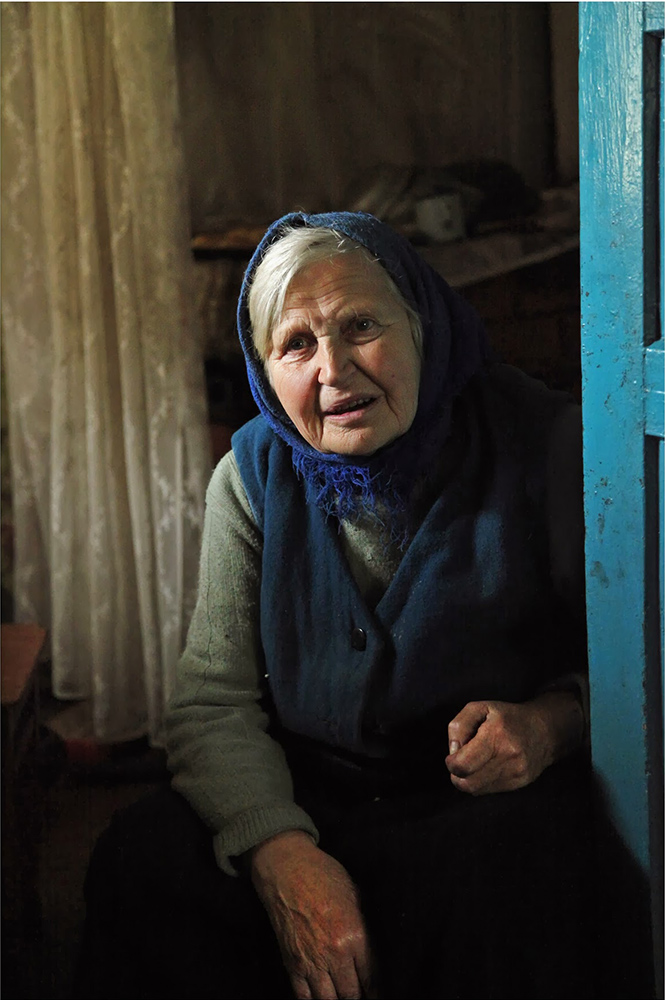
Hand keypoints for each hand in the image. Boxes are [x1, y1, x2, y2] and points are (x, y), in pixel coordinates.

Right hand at [250, 830, 375, 998]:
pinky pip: (303, 996)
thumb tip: (373, 946)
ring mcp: (311, 961)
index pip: (372, 977)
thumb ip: (364, 924)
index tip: (377, 993)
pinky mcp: (292, 962)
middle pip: (351, 995)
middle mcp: (334, 954)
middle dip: (358, 997)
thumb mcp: (355, 894)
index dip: (376, 990)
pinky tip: (321, 997)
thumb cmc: (322, 875)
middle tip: (360, 995)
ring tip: (342, 996)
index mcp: (355, 936)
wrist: (286, 868)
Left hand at [445, 691, 583, 794]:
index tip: (454, 754)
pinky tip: (487, 767)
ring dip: (468, 779)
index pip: (463, 765)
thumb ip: (459, 726)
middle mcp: (508, 757)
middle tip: (461, 761)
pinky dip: (481, 782)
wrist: (544, 730)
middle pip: (467, 783)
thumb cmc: (507, 717)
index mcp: (496, 735)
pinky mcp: (519, 783)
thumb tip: (453, 751)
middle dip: (456, 774)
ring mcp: (516, 773)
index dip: (451, 763)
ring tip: (475, 762)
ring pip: (476, 790)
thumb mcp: (479, 708)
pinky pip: (488, 791)